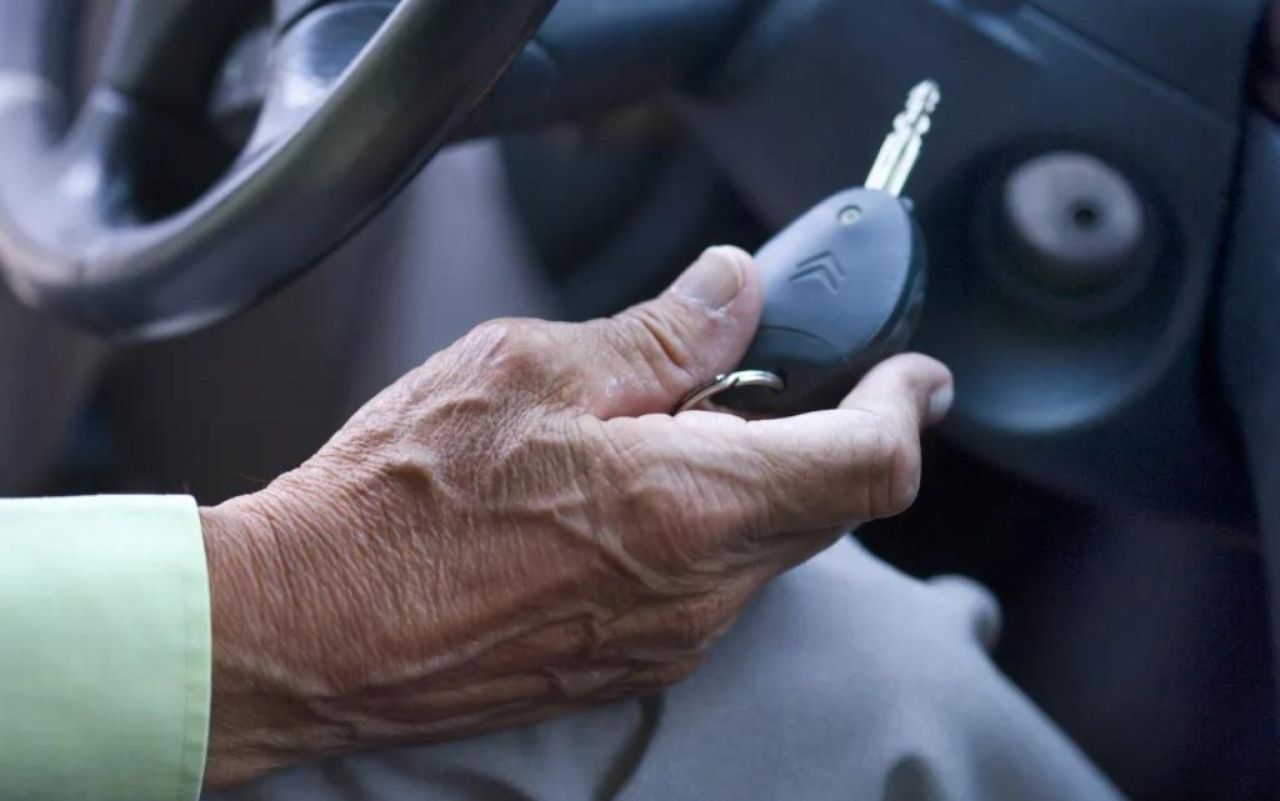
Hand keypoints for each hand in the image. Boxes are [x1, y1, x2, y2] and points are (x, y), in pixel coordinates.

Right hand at [199, 246, 952, 787]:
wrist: (306, 627)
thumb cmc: (397, 501)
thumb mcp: (530, 370)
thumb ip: (660, 337)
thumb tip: (735, 293)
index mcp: (695, 507)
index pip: (869, 464)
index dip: (907, 407)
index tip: (912, 373)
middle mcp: (699, 595)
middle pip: (824, 505)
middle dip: (821, 430)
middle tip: (764, 372)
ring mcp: (665, 643)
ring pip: (763, 547)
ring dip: (748, 479)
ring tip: (655, 430)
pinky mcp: (624, 666)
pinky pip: (706, 588)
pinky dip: (702, 528)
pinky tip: (616, 496)